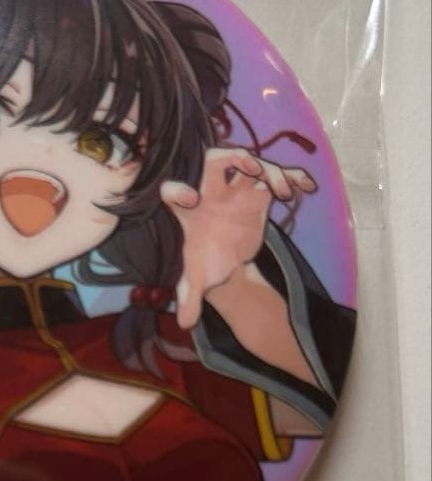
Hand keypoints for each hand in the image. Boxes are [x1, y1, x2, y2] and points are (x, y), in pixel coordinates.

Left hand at [160, 147, 315, 328]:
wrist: (224, 260)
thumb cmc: (205, 263)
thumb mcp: (197, 280)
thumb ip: (189, 296)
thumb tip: (187, 322)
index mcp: (188, 211)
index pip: (173, 190)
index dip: (177, 190)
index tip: (191, 200)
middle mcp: (211, 193)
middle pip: (217, 160)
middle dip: (233, 158)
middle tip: (251, 169)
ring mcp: (237, 190)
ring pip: (253, 166)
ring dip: (270, 173)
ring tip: (284, 193)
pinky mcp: (259, 193)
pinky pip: (276, 177)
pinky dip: (293, 177)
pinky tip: (307, 186)